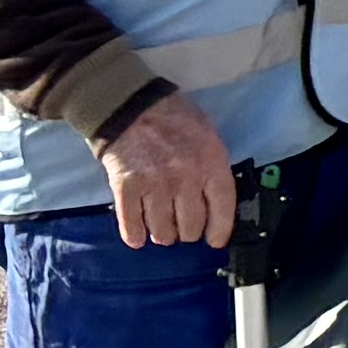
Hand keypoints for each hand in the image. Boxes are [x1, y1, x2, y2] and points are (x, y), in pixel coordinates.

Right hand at [98, 88, 235, 250]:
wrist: (131, 107)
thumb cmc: (174, 120)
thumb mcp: (208, 136)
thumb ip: (214, 167)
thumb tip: (218, 202)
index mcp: (210, 162)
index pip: (222, 208)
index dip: (220, 230)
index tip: (215, 240)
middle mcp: (185, 177)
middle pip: (191, 226)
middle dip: (188, 232)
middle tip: (184, 227)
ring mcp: (154, 184)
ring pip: (162, 231)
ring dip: (163, 234)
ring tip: (162, 227)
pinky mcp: (125, 188)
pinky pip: (132, 226)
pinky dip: (135, 236)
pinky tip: (139, 236)